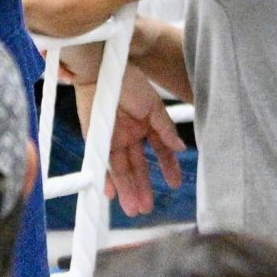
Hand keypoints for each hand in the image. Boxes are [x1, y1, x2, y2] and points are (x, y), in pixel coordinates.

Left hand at [96, 65, 185, 217]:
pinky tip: (112, 194)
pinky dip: (106, 179)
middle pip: (138, 167)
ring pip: (121, 170)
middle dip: (143, 187)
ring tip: (133, 209)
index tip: (174, 183)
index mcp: (146, 125)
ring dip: (127, 189)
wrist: (101, 68)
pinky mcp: (94, 138)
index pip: (159, 151)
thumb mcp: (153, 106)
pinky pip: (101, 163)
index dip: (167, 167)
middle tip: (147, 208)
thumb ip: (165, 129)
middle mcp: (129, 135)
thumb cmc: (128, 81)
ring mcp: (112, 138)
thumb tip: (181, 148)